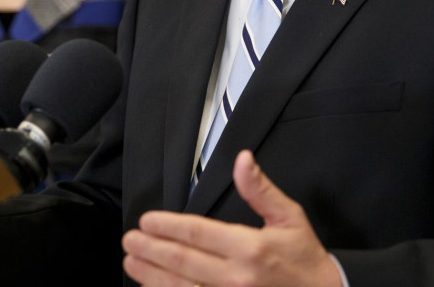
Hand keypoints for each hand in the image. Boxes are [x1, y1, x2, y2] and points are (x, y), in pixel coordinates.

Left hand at [121, 150, 341, 286]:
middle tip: (129, 240)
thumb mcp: (290, 218)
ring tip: (131, 263)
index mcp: (250, 249)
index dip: (167, 226)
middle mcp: (236, 279)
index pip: (198, 234)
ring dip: (151, 276)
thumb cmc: (305, 259)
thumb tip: (242, 159)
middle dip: (150, 250)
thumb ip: (261, 190)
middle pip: (182, 262)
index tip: (147, 220)